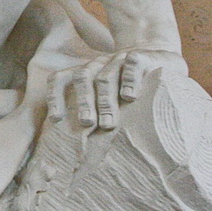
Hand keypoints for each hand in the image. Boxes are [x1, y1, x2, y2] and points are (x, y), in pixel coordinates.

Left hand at [49, 48, 186, 131]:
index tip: (56, 119)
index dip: (55, 97)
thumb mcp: (106, 96)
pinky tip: (129, 98)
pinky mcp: (140, 57)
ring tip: (108, 124)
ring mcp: (118, 59)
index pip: (60, 79)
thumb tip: (78, 154)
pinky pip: (132, 64)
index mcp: (84, 73)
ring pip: (106, 76)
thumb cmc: (126, 86)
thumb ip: (92, 113)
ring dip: (105, 100)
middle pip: (82, 77)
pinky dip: (129, 80)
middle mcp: (98, 64)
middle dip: (83, 101)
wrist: (157, 57)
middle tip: (86, 123)